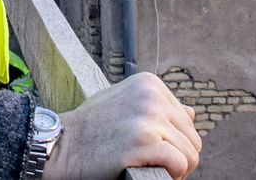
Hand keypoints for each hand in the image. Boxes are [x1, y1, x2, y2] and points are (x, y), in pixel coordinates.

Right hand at [43, 72, 201, 179]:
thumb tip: (191, 113)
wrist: (62, 145)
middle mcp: (151, 96)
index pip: (186, 119)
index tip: (152, 148)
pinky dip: (171, 175)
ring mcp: (148, 118)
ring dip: (176, 169)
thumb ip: (155, 105)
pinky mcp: (144, 142)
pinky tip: (150, 172)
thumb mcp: (124, 102)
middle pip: (192, 138)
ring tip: (152, 169)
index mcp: (149, 83)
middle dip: (178, 156)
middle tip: (154, 164)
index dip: (173, 140)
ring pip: (191, 154)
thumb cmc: (92, 128)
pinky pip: (180, 164)